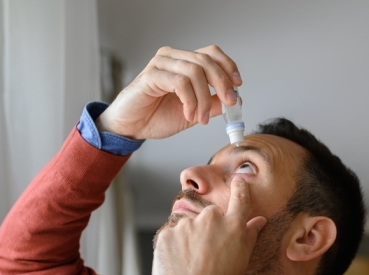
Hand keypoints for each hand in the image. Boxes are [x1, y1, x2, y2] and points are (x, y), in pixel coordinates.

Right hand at [95, 45, 241, 139]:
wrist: (131, 127)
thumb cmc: (156, 116)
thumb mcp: (193, 113)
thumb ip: (212, 104)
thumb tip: (235, 100)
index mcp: (183, 62)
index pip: (211, 53)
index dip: (228, 66)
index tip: (238, 85)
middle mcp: (172, 58)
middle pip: (206, 61)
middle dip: (222, 84)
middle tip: (229, 104)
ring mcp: (160, 64)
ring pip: (195, 72)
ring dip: (204, 99)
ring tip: (201, 118)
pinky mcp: (151, 76)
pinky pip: (180, 83)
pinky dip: (190, 102)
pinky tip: (189, 115)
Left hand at [151, 179, 266, 274]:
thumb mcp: (243, 260)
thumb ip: (249, 235)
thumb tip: (258, 220)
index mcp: (233, 225)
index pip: (239, 198)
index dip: (239, 188)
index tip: (238, 182)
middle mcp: (211, 219)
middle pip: (208, 217)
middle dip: (206, 230)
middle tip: (206, 255)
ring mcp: (186, 226)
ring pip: (187, 228)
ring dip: (188, 240)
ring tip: (190, 265)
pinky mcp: (166, 235)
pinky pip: (170, 238)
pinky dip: (172, 249)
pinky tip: (178, 266)